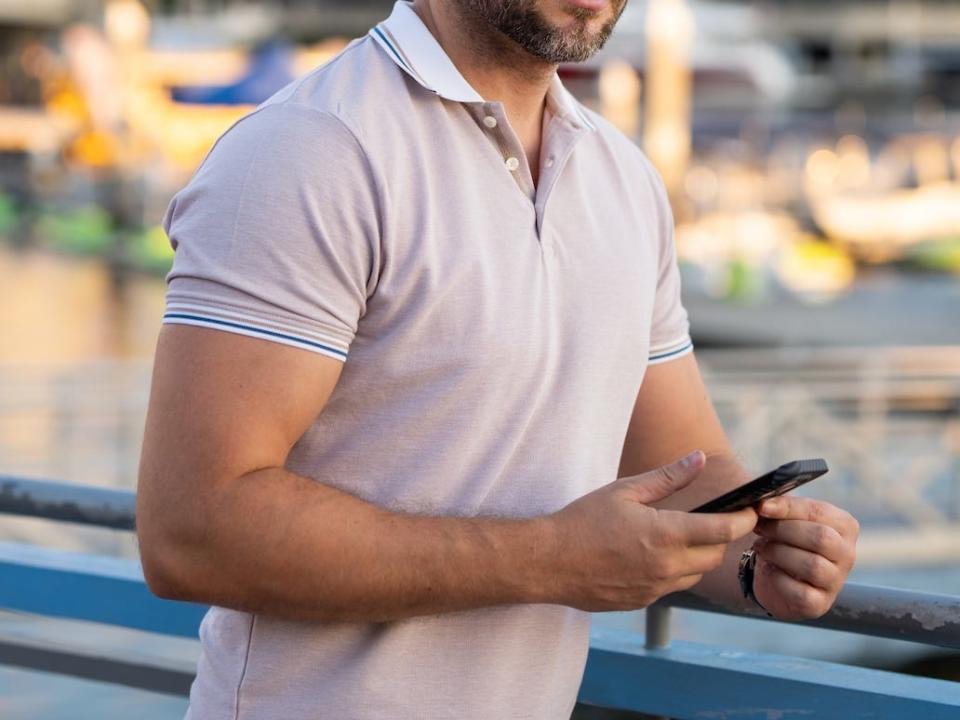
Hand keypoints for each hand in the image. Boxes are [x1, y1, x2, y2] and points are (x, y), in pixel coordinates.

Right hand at [548, 450, 757, 611]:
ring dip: (698, 556)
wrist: (549, 562)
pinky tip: (652, 554)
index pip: (723, 530)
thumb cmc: (582, 521)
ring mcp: (655, 589)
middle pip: (716, 555)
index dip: (744, 519)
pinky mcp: (642, 602)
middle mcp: (666, 566)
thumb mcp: (625, 490)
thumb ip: (668, 476)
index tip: (751, 509)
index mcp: (665, 534)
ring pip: (696, 574)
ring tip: (681, 536)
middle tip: (714, 518)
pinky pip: (672, 586)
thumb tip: (698, 458)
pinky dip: (674, 570)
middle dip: (721, 537)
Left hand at [752, 496, 858, 619]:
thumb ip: (780, 508)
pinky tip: (769, 569)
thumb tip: (764, 505)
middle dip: (782, 530)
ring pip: (812, 565)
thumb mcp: (786, 519)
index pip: (819, 512)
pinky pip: (800, 592)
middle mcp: (847, 554)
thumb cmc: (785, 540)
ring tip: (760, 547)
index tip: (762, 507)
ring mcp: (836, 581)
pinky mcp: (820, 604)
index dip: (788, 508)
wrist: (777, 577)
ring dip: (778, 552)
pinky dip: (778, 579)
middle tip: (759, 528)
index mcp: (844, 526)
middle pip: (821, 538)